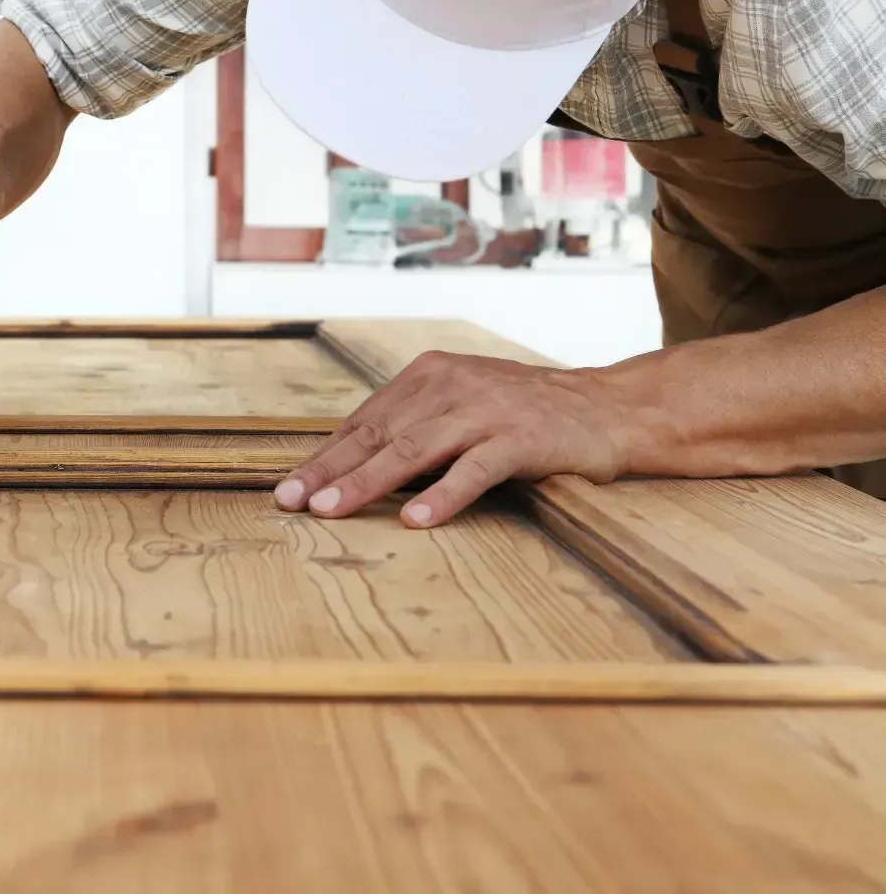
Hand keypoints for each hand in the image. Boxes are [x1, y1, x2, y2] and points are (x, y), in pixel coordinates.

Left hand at [273, 351, 631, 526]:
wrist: (606, 407)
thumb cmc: (521, 414)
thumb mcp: (459, 406)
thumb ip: (412, 427)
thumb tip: (347, 468)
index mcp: (428, 374)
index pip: (364, 422)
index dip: (324, 457)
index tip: (289, 489)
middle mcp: (450, 384)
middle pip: (377, 434)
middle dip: (329, 471)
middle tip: (291, 501)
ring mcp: (485, 409)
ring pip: (414, 450)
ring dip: (367, 482)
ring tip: (332, 511)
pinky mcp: (520, 437)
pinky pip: (473, 470)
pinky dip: (442, 496)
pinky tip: (414, 521)